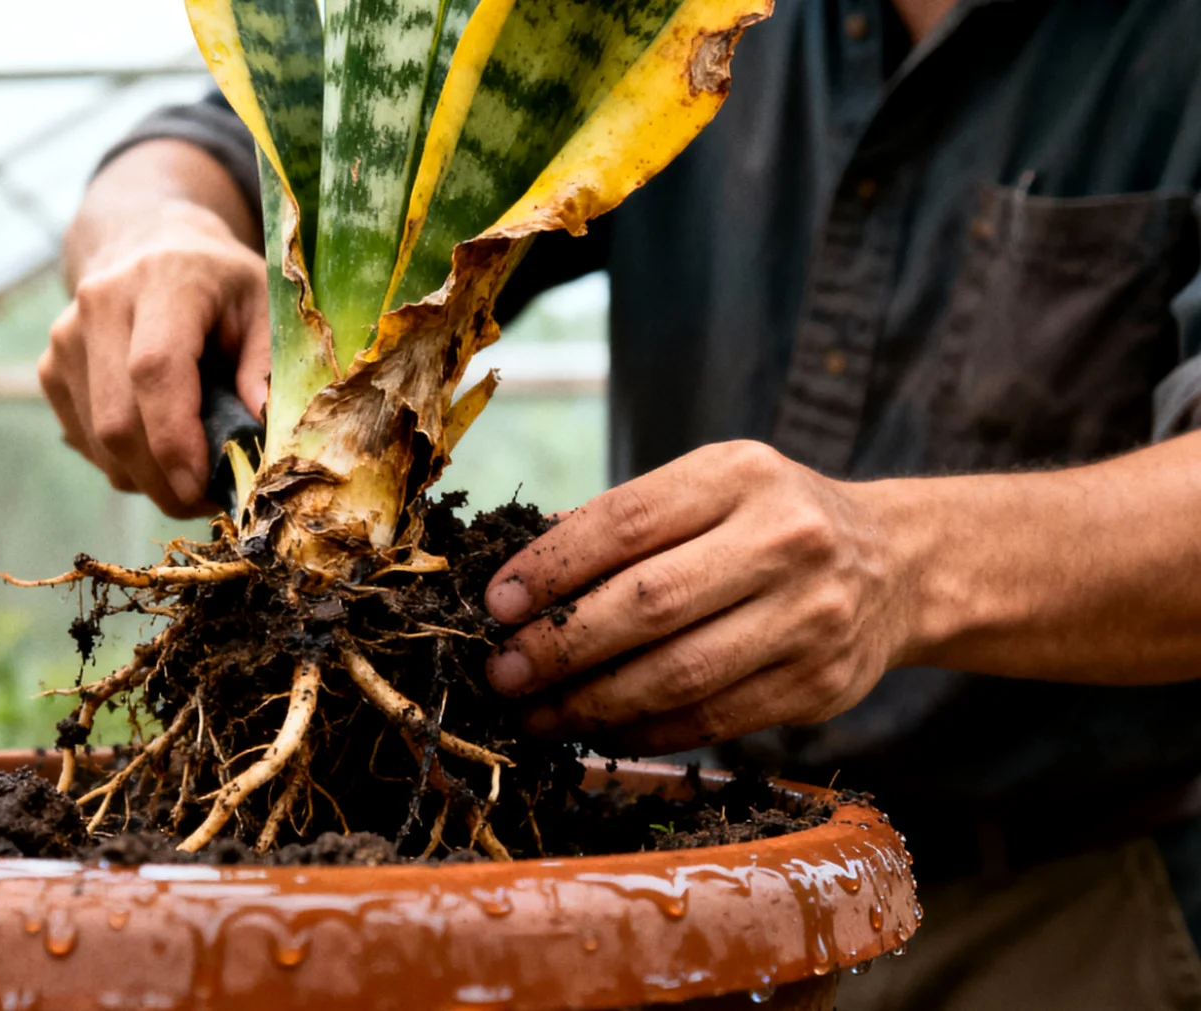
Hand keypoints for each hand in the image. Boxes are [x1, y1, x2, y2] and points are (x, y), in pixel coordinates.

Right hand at [41, 200, 270, 516]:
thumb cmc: (220, 288)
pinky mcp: (49, 369)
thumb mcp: (264, 307)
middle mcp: (100, 303)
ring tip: (192, 474)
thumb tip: (260, 430)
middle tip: (207, 502)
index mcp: (162, 279)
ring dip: (147, 479)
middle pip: (119, 419)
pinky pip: (86, 442)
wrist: (152, 248)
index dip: (175, 438)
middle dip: (163, 480)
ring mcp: (65, 338)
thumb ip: (266, 366)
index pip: (154, 369)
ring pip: (99, 442)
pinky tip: (158, 448)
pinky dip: (125, 465)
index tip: (203, 488)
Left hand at [483, 441, 918, 754]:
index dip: (551, 566)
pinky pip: (711, 721)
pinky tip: (596, 732)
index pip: (625, 521)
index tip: (496, 604)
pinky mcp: (819, 686)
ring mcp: (809, 618)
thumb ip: (621, 523)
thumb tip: (511, 575)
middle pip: (648, 604)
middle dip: (559, 646)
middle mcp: (784, 541)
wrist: (897, 565)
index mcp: (739, 475)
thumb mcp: (708, 488)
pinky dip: (642, 732)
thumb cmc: (767, 522)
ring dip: (590, 703)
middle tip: (501, 672)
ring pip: (678, 674)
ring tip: (534, 715)